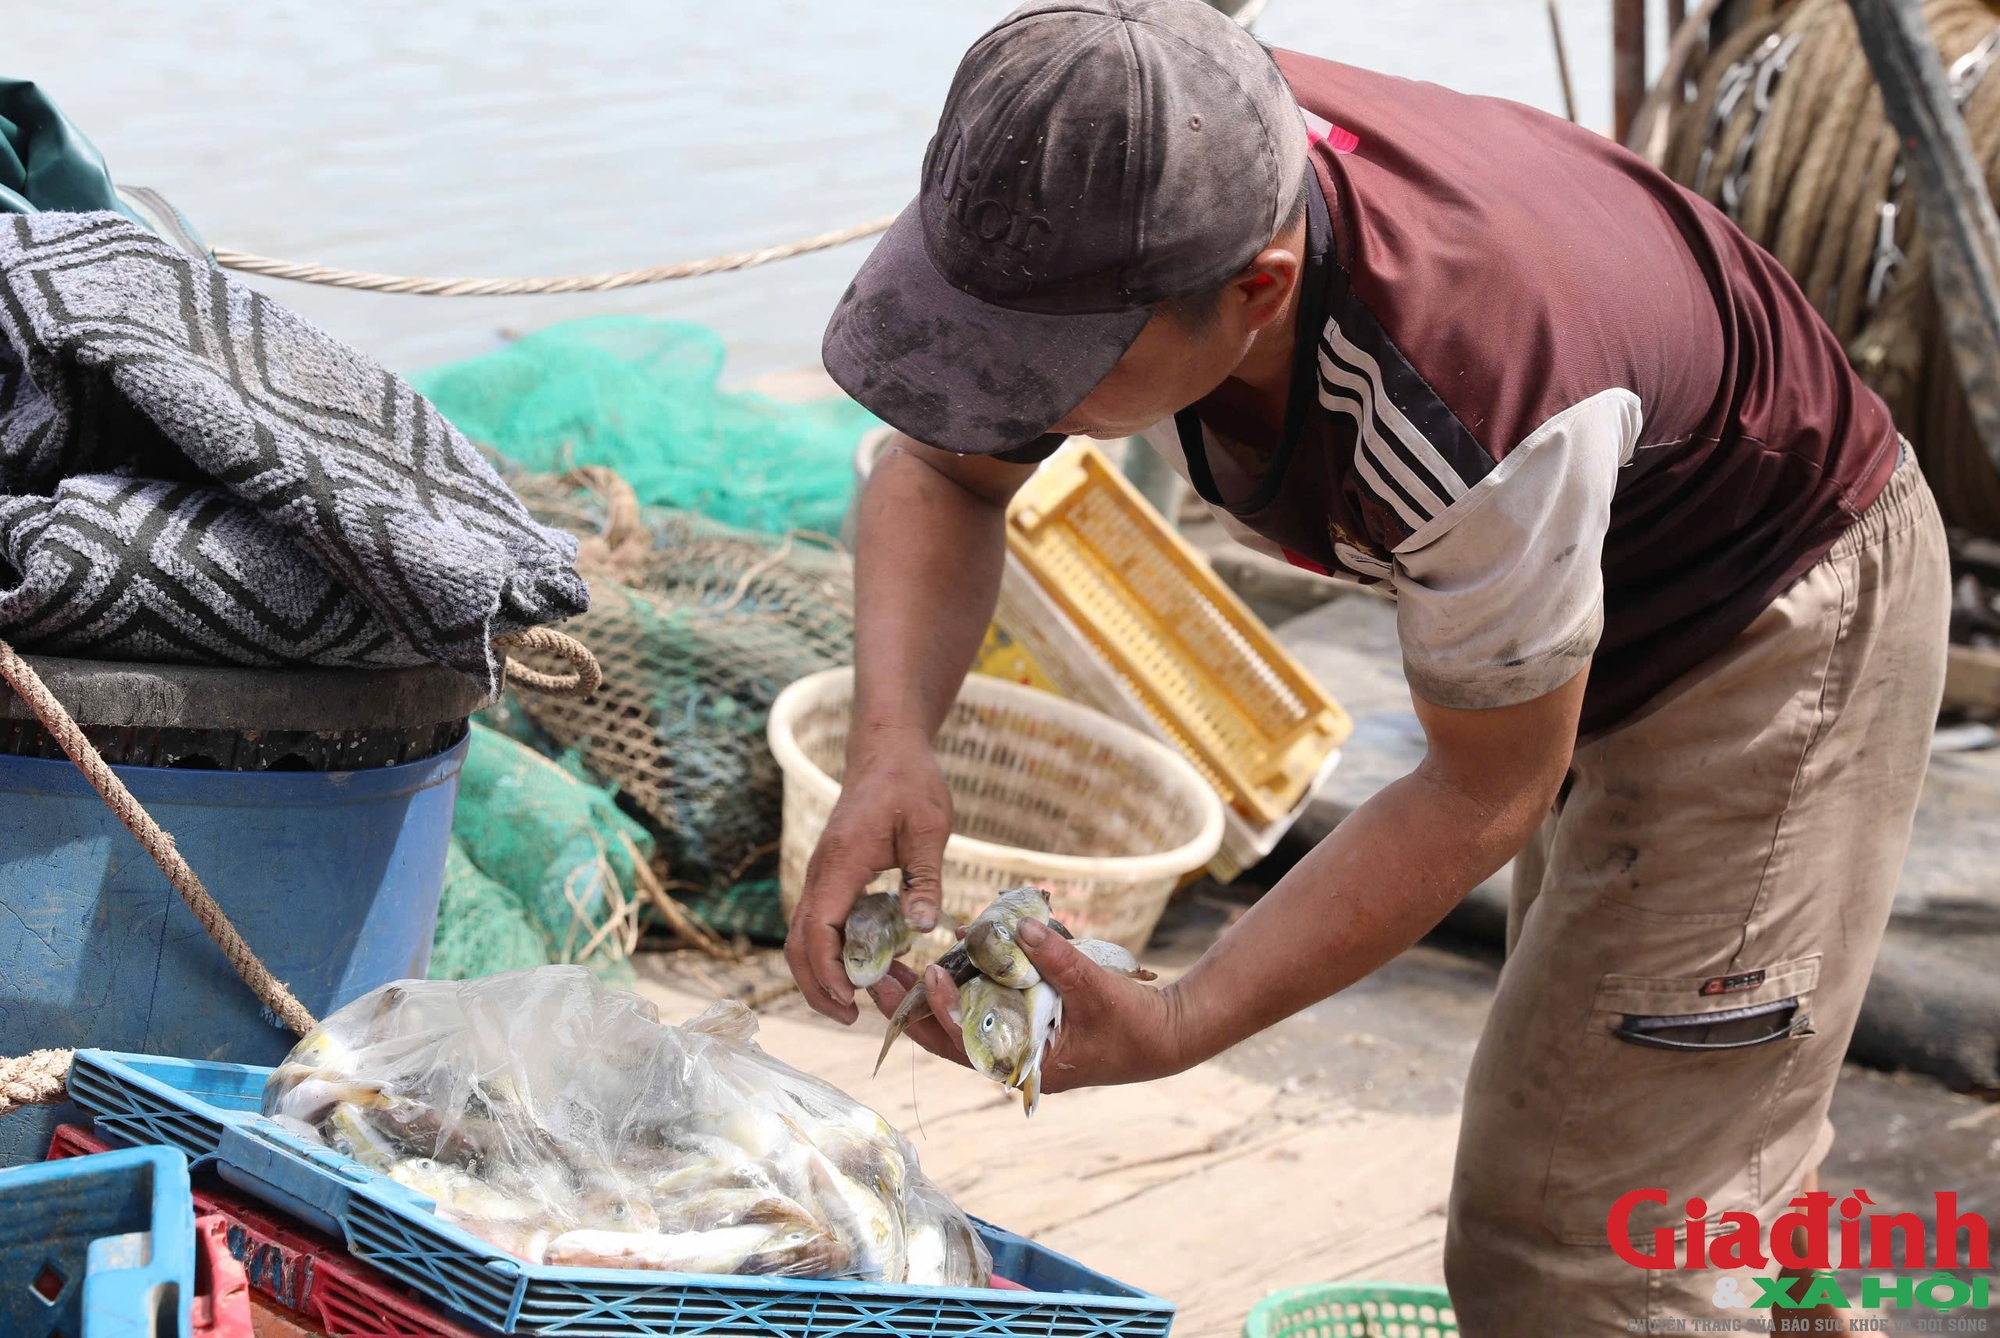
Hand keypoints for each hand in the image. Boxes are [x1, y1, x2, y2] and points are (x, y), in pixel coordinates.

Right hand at [786, 727, 951, 1022]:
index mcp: (841, 863)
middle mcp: (821, 873)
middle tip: (850, 1017)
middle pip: (799, 943)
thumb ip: (925, 876)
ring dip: (821, 973)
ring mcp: (823, 874)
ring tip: (854, 1002)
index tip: (852, 1002)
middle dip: (817, 986)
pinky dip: (832, 952)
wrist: (887, 749)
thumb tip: (923, 927)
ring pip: (804, 935)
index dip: (828, 973)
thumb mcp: (929, 827)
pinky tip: (866, 964)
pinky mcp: (833, 875)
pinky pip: (820, 922)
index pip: (818, 931)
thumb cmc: (910, 782)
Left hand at [867, 918, 1185, 1092]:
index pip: (968, 1042)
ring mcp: (1015, 1047)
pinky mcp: (1023, 1029)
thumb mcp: (1096, 988)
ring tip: (893, 968)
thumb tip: (1018, 928)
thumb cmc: (1133, 1023)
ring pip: (958, 1027)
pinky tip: (942, 965)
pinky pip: (981, 1013)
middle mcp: (1011, 1062)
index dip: (944, 1008)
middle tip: (875, 976)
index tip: (928, 971)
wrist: (1165, 1036)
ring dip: (928, 999)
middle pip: (947, 1039)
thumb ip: (1056, 958)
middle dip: (910, 1009)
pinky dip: (961, 991)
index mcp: (1025, 1066)